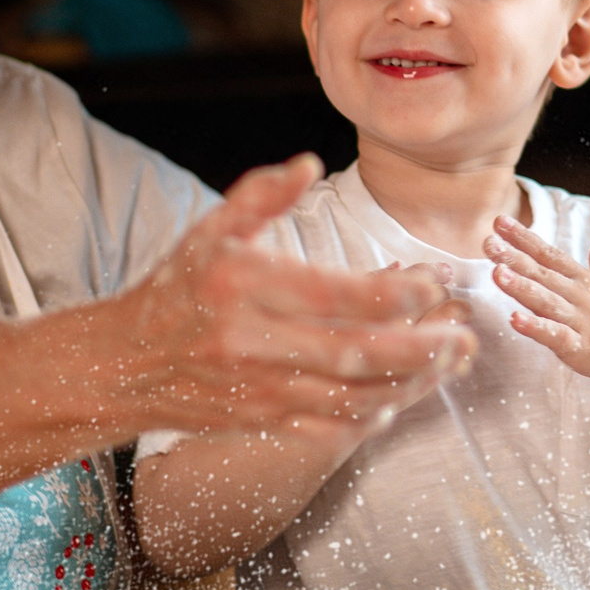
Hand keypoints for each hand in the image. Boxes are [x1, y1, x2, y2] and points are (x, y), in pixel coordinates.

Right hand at [120, 155, 475, 433]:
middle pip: (358, 353)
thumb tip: (308, 161)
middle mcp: (254, 342)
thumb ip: (262, 194)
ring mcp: (259, 388)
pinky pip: (329, 427)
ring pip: (352, 396)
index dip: (398, 294)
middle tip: (466, 336)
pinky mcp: (262, 420)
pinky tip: (400, 398)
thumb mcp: (211, 229)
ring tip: (451, 363)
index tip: (431, 283)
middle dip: (422, 348)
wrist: (124, 363)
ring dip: (410, 384)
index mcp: (247, 286)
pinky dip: (372, 415)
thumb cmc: (177, 288)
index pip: (340, 295)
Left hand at [484, 216, 589, 386]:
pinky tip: (515, 319)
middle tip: (487, 242)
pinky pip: (555, 337)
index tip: (499, 221)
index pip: (550, 254)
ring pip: (545, 301)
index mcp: (587, 281)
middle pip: (542, 274)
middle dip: (514, 257)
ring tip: (497, 273)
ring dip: (521, 287)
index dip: (524, 238)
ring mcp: (581, 323)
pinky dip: (536, 328)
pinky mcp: (581, 350)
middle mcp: (581, 298)